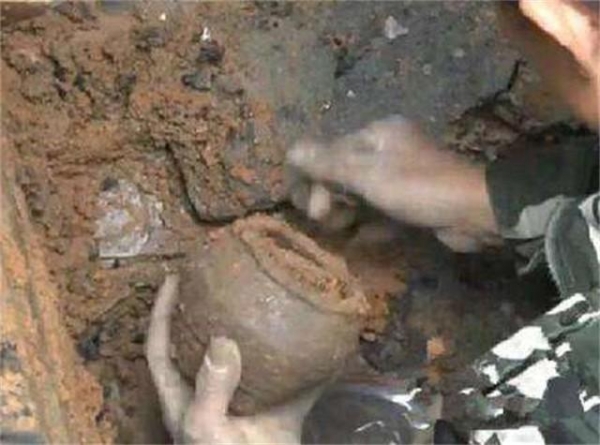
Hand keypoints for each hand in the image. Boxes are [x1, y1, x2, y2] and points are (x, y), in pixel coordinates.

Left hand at [146, 275, 319, 443]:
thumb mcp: (208, 433)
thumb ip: (210, 391)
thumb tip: (222, 340)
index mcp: (185, 396)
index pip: (161, 346)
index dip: (162, 311)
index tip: (174, 276)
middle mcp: (216, 389)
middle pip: (205, 340)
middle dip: (210, 307)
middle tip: (224, 275)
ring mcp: (250, 397)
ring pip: (253, 354)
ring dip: (261, 327)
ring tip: (268, 292)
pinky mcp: (282, 408)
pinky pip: (298, 377)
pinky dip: (313, 360)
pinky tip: (326, 334)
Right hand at [287, 116, 500, 251]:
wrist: (476, 212)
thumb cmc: (418, 187)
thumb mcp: (368, 174)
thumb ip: (327, 163)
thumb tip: (289, 151)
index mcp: (375, 135)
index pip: (327, 152)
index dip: (311, 179)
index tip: (307, 206)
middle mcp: (386, 151)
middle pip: (340, 174)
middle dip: (329, 198)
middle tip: (326, 221)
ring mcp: (399, 178)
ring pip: (358, 195)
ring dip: (346, 214)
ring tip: (344, 231)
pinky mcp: (410, 202)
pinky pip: (378, 211)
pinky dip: (368, 225)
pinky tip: (361, 239)